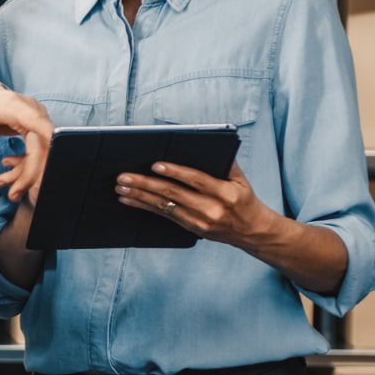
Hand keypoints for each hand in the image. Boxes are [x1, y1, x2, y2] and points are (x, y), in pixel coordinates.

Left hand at [0, 81, 52, 202]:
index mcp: (12, 105)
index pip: (37, 123)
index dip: (49, 142)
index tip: (54, 163)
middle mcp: (30, 109)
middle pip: (42, 145)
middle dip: (30, 174)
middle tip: (12, 194)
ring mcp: (35, 118)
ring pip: (42, 150)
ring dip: (26, 172)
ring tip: (1, 183)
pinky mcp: (34, 126)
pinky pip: (38, 149)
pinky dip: (26, 164)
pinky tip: (7, 167)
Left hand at [115, 160, 275, 248]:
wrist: (252, 232)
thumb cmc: (243, 199)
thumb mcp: (241, 179)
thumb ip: (225, 162)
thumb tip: (205, 143)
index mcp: (225, 192)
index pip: (196, 180)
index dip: (175, 172)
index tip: (155, 165)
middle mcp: (211, 208)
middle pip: (173, 194)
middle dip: (145, 184)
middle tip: (123, 177)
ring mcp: (200, 221)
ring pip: (164, 206)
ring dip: (139, 196)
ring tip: (121, 187)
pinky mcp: (191, 228)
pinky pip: (163, 216)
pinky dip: (144, 206)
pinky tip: (129, 199)